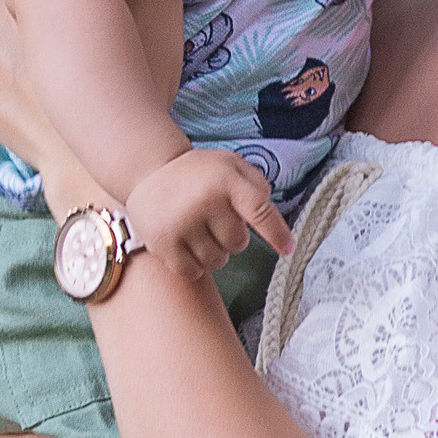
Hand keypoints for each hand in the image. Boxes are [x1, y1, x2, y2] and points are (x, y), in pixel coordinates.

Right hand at [127, 147, 293, 275]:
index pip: (260, 211)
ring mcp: (182, 223)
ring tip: (197, 229)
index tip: (288, 249)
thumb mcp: (231, 165)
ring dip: (212, 252)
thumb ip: (257, 185)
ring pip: (217, 261)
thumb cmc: (199, 173)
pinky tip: (185, 243)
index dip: (277, 233)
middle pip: (238, 243)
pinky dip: (193, 264)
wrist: (148, 171)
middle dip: (231, 236)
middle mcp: (204, 201)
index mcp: (226, 179)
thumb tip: (274, 222)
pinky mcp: (163, 243)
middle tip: (214, 218)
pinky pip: (193, 272)